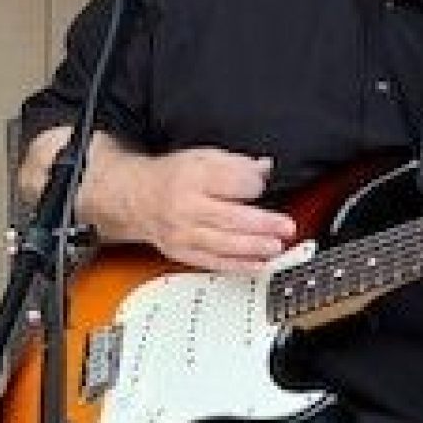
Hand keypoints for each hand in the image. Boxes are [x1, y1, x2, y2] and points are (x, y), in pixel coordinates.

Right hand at [124, 147, 296, 273]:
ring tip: (276, 247)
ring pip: (223, 243)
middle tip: (286, 227)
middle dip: (263, 224)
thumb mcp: (202, 157)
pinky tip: (258, 265)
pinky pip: (213, 262)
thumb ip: (235, 163)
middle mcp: (185, 206)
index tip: (262, 185)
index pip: (231, 182)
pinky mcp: (181, 252)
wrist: (137, 198)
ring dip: (253, 247)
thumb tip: (264, 169)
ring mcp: (182, 232)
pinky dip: (237, 266)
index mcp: (192, 176)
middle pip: (230, 217)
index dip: (253, 185)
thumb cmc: (172, 177)